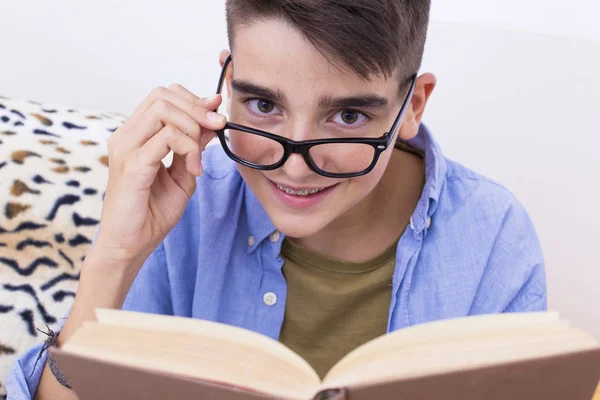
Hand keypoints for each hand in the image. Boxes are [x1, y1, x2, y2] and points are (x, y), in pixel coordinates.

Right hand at [92, 84, 225, 267]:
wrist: (130, 245)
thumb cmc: (151, 213)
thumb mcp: (183, 174)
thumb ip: (194, 146)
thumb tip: (212, 119)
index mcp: (135, 135)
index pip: (163, 96)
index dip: (193, 101)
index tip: (216, 117)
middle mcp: (126, 136)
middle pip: (162, 95)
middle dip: (197, 109)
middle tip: (216, 129)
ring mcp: (125, 149)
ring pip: (163, 110)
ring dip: (193, 128)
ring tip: (198, 159)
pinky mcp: (132, 166)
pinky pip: (166, 138)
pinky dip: (188, 149)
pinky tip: (194, 170)